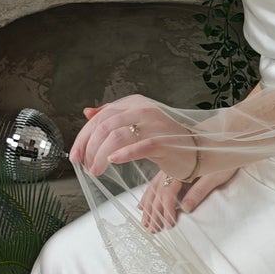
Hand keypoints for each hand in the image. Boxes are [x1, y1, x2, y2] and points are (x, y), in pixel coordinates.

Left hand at [69, 95, 195, 177]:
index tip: (76, 155)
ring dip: (100, 156)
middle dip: (89, 148)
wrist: (198, 149)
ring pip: (117, 137)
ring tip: (96, 170)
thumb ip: (113, 116)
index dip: (83, 137)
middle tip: (84, 164)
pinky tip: (113, 161)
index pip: (100, 117)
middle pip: (104, 127)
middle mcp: (142, 110)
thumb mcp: (137, 122)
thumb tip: (87, 113)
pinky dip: (123, 154)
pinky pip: (139, 147)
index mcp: (134, 103)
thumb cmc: (166, 138)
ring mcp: (154, 125)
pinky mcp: (164, 142)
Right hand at [138, 164, 238, 233]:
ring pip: (153, 190)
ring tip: (146, 223)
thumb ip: (199, 192)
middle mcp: (170, 169)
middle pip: (157, 193)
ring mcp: (168, 169)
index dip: (167, 210)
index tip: (168, 224)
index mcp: (180, 170)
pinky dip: (147, 196)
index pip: (168, 193)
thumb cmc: (222, 161)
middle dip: (154, 213)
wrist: (224, 145)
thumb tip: (186, 208)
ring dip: (148, 208)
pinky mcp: (170, 170)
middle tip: (153, 230)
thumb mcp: (214, 177)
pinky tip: (142, 206)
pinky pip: (154, 185)